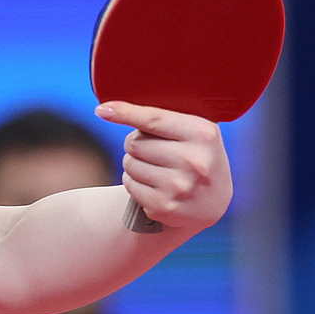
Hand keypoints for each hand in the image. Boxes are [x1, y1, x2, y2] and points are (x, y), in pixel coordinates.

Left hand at [95, 101, 232, 232]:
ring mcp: (179, 186)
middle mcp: (193, 161)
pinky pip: (130, 185)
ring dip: (134, 163)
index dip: (125, 113)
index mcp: (202, 134)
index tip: (102, 110)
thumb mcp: (196, 132)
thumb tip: (115, 107)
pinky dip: (134, 182)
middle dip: (135, 143)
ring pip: (129, 163)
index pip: (153, 120)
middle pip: (135, 143)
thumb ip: (167, 118)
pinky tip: (153, 184)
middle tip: (151, 149)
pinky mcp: (164, 206)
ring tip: (155, 168)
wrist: (212, 203)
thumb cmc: (197, 156)